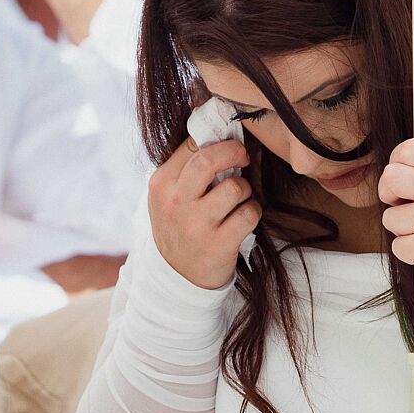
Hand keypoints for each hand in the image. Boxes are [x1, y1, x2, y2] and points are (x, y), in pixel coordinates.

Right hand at [148, 136, 258, 289]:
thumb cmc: (179, 227)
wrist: (178, 277)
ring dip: (244, 189)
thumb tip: (220, 135)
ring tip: (238, 198)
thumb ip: (186, 170)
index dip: (217, 141)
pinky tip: (243, 217)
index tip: (230, 147)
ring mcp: (196, 225)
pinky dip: (252, 212)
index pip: (191, 146)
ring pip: (234, 187)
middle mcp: (176, 202)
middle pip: (208, 160)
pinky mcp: (218, 244)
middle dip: (233, 152)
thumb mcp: (168, 197)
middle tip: (243, 158)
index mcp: (161, 185)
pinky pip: (248, 213)